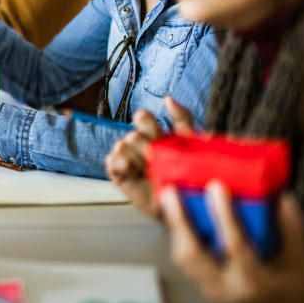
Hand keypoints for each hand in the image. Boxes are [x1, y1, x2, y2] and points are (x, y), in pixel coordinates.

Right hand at [106, 96, 193, 217]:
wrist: (190, 204)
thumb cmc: (192, 173)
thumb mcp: (193, 143)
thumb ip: (182, 118)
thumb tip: (168, 98)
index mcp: (155, 135)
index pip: (142, 118)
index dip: (145, 120)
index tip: (156, 132)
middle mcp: (140, 146)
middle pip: (132, 134)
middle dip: (144, 145)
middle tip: (157, 158)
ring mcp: (129, 161)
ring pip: (121, 146)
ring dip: (134, 155)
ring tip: (147, 168)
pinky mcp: (122, 177)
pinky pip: (111, 162)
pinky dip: (118, 162)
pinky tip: (130, 168)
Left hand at [161, 185, 303, 302]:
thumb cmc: (293, 284)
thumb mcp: (299, 254)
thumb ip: (289, 223)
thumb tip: (275, 192)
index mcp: (254, 280)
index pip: (234, 245)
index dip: (223, 215)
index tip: (216, 187)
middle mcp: (226, 289)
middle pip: (191, 255)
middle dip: (178, 222)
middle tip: (170, 192)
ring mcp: (211, 292)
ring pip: (182, 259)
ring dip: (174, 228)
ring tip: (169, 199)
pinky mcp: (203, 291)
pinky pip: (185, 263)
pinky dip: (179, 238)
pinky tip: (176, 217)